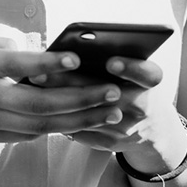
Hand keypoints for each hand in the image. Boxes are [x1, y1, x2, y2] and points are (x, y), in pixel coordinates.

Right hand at [0, 30, 123, 146]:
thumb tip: (32, 50)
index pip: (16, 64)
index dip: (47, 63)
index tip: (75, 59)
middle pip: (39, 102)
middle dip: (80, 99)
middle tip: (112, 92)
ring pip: (40, 124)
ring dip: (78, 119)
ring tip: (109, 111)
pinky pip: (27, 134)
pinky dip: (55, 129)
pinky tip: (77, 122)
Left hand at [37, 57, 184, 166]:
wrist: (154, 129)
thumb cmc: (135, 88)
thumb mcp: (135, 73)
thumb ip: (114, 58)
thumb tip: (76, 43)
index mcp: (150, 85)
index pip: (148, 75)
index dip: (131, 68)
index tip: (110, 61)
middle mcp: (143, 107)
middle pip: (107, 94)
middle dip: (73, 82)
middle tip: (42, 71)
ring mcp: (127, 128)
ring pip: (89, 115)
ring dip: (59, 100)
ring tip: (32, 84)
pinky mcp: (112, 143)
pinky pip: (82, 131)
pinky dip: (60, 117)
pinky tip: (37, 104)